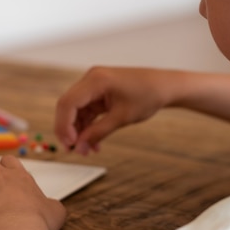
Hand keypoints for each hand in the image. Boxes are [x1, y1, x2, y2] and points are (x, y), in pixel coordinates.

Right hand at [54, 66, 170, 154]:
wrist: (165, 87)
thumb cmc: (148, 95)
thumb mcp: (122, 118)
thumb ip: (98, 132)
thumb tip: (80, 147)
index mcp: (96, 80)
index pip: (68, 103)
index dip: (64, 125)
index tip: (70, 144)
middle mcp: (92, 79)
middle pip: (68, 106)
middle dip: (68, 129)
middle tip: (73, 150)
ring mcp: (94, 85)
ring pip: (76, 110)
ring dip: (79, 130)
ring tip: (87, 150)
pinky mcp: (99, 92)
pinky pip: (86, 110)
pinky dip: (88, 125)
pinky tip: (94, 141)